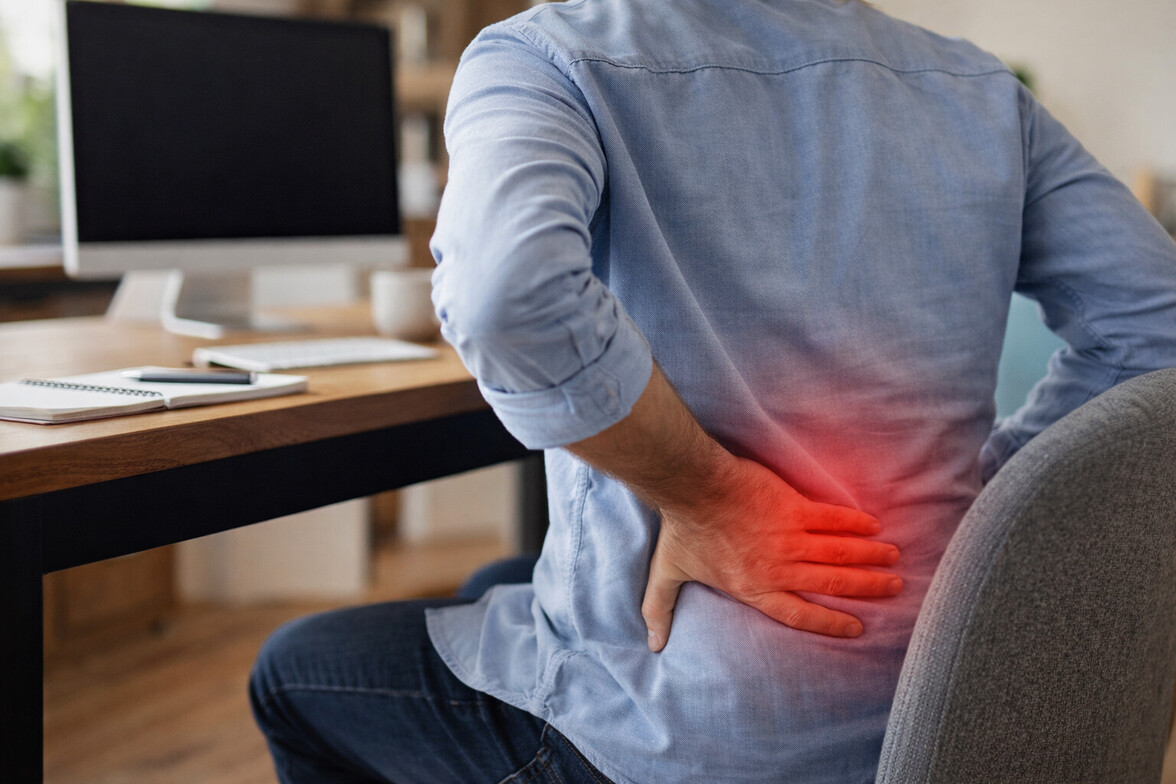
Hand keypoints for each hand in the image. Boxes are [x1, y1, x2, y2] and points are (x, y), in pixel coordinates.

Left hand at [641, 455, 902, 651]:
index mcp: (754, 589)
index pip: (799, 615)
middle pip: (831, 584)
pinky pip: (832, 519)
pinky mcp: (794, 508)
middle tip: (893, 588)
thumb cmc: (682, 531)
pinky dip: (854, 523)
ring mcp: (789, 538)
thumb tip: (653, 645)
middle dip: (865, 589)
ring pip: (839, 553)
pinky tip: (873, 526)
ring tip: (893, 559)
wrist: (693, 487)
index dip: (829, 623)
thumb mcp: (666, 574)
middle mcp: (778, 568)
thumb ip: (660, 609)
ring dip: (869, 557)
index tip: (855, 628)